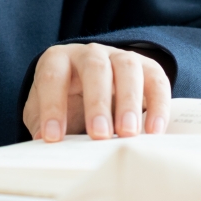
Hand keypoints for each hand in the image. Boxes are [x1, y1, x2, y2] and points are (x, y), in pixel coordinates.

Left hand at [22, 44, 169, 141]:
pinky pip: (156, 80)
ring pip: (127, 69)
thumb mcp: (46, 113)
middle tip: (99, 135)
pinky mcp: (146, 68)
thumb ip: (42, 127)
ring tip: (128, 134)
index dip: (52, 106)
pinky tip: (154, 131)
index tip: (52, 138)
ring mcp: (120, 57)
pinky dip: (158, 105)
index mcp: (58, 60)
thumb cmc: (66, 105)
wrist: (92, 91)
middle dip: (97, 102)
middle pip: (95, 68)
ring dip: (129, 102)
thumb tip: (42, 147)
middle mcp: (89, 53)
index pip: (52, 76)